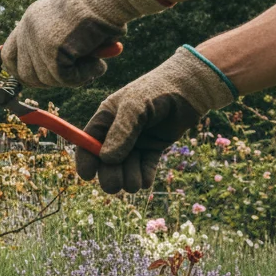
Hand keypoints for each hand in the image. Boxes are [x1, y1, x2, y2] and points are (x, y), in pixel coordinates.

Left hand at [2, 0, 169, 88]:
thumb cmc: (100, 4)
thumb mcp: (70, 22)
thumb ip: (59, 44)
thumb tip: (61, 75)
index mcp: (30, 20)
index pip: (8, 55)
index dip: (21, 70)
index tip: (37, 77)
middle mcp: (28, 30)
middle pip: (24, 73)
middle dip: (47, 81)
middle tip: (71, 76)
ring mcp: (37, 41)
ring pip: (46, 79)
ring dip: (72, 78)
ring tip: (94, 64)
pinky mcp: (52, 51)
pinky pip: (64, 79)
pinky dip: (84, 76)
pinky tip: (98, 64)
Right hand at [75, 46, 235, 193]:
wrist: (190, 89)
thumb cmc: (158, 91)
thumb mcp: (135, 107)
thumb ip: (121, 132)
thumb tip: (106, 159)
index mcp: (106, 119)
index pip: (87, 143)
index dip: (85, 160)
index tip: (88, 175)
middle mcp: (118, 132)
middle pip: (105, 162)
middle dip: (110, 176)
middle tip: (116, 186)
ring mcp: (136, 141)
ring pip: (126, 167)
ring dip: (129, 179)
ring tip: (136, 184)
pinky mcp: (154, 147)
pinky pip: (145, 166)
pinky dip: (144, 176)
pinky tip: (146, 182)